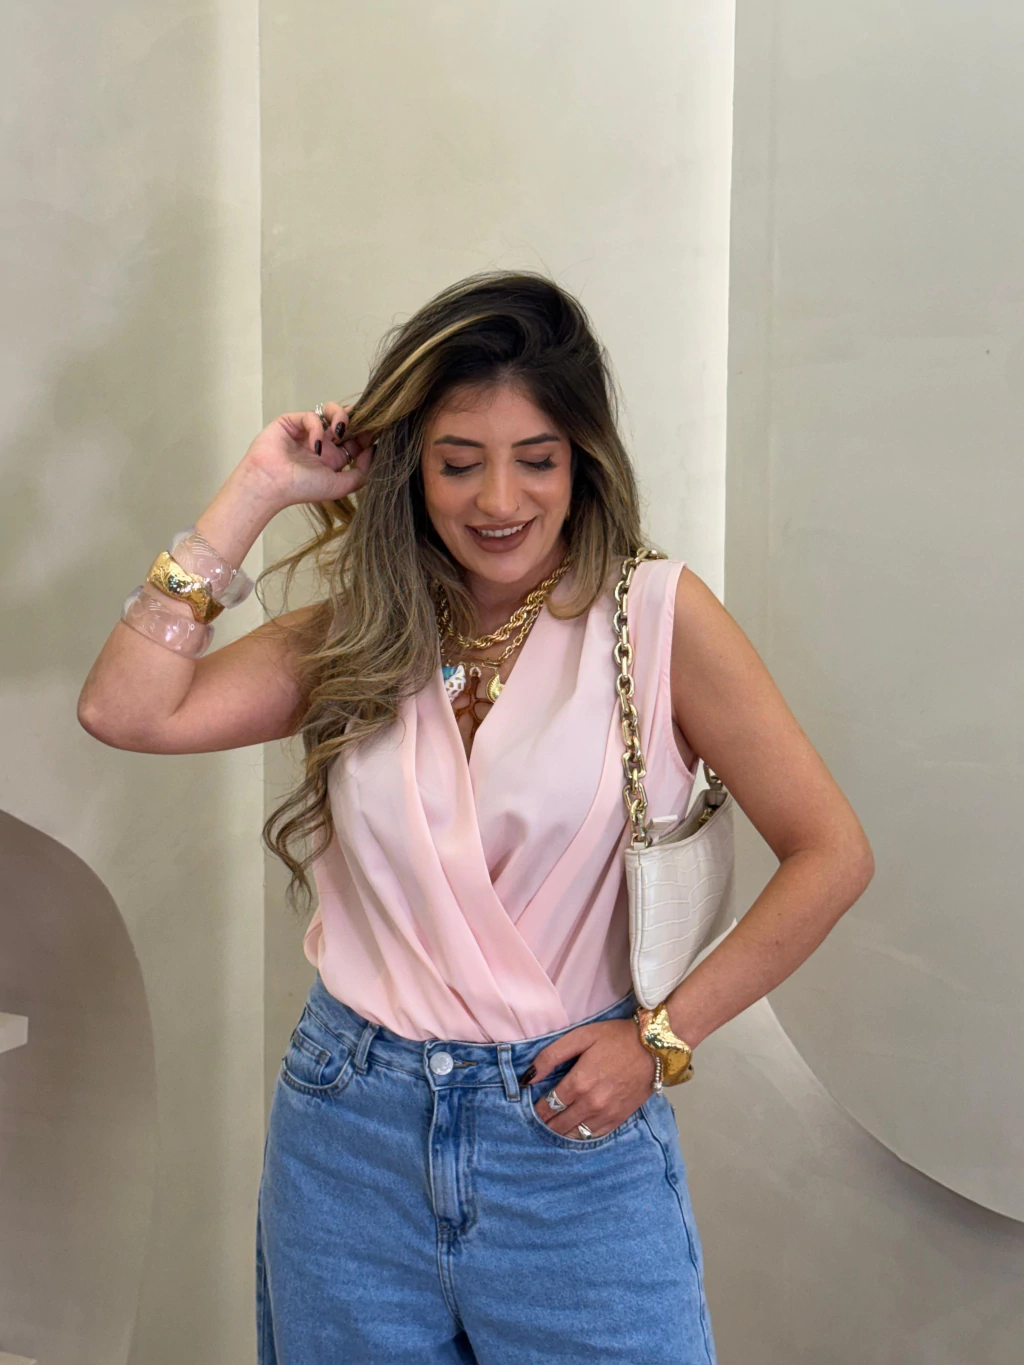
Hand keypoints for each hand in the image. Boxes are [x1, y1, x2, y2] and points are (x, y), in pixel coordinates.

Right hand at [240, 402, 376, 510]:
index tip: (378, 432)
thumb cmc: (302, 489)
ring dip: (340, 416)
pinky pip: (311, 416)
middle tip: (363, 424)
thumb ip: (362, 471)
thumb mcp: (341, 486)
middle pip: (346, 422)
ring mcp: (307, 431)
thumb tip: (373, 450)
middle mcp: (321, 443)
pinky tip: (315, 445)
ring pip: (330, 411)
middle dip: (357, 421)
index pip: (355, 440)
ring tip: (339, 431)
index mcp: (333, 459)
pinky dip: (316, 428)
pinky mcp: (291, 422)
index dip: (367, 435)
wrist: (271, 484)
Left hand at [523, 1018, 658, 1137]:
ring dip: (562, 1132)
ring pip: (575, 1134)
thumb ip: (551, 1055)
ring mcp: (606, 1114)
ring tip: (554, 1126)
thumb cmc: (616, 1039)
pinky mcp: (619, 1119)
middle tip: (540, 1119)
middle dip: (547, 1122)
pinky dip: (581, 1135)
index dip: (538, 1108)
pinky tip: (575, 1130)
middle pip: (559, 1123)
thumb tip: (528, 1076)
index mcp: (579, 1083)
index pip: (549, 1105)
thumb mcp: (581, 1036)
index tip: (534, 1107)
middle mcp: (591, 1103)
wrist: (654, 1048)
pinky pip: (594, 1136)